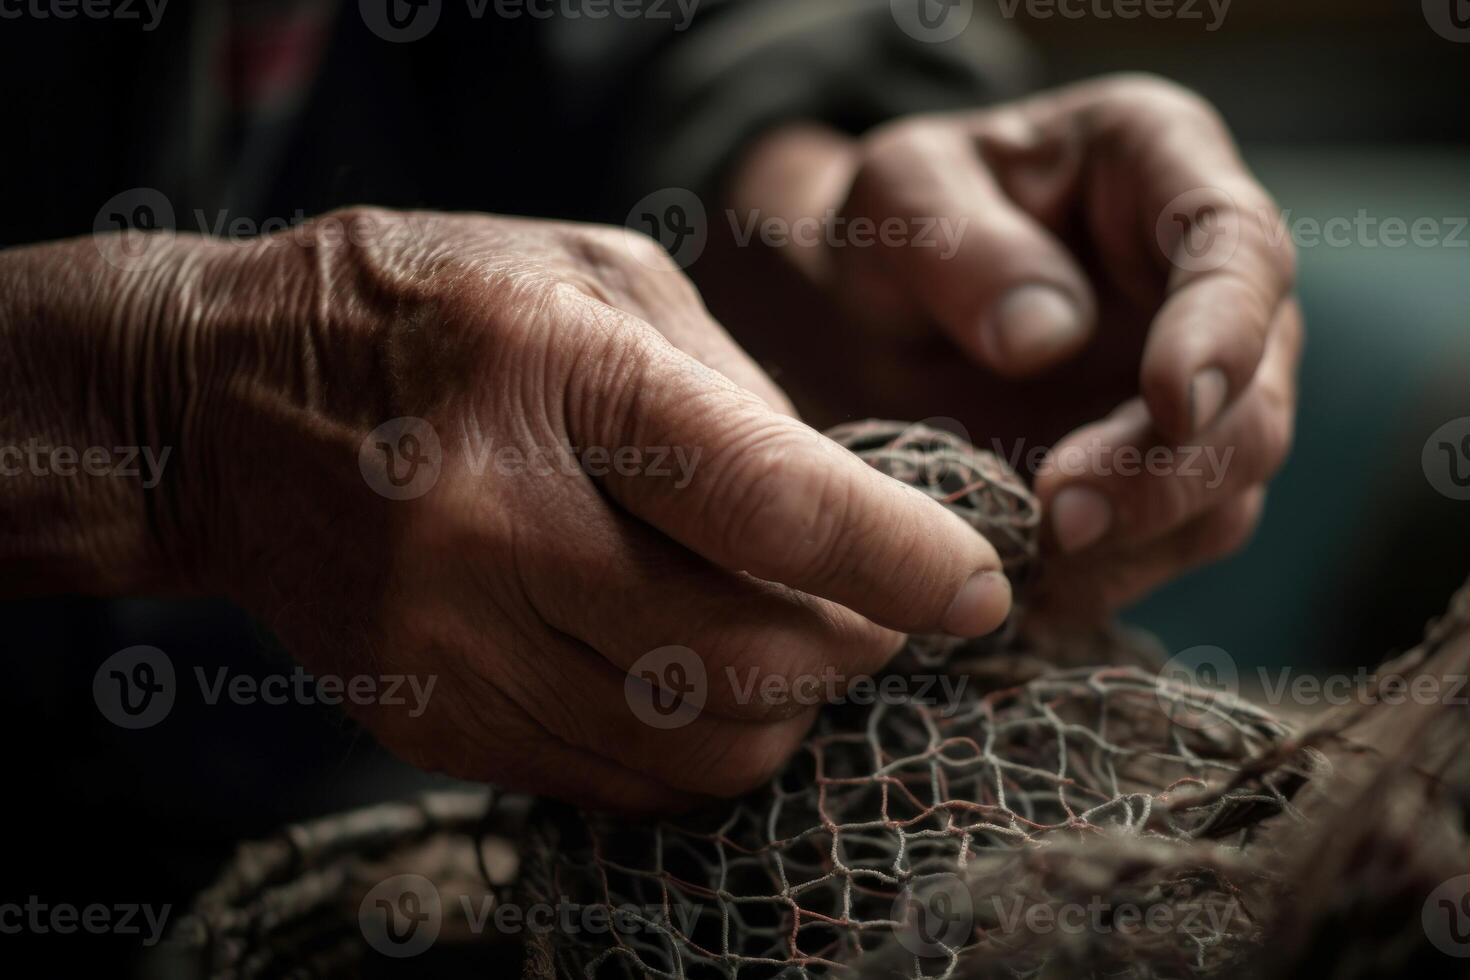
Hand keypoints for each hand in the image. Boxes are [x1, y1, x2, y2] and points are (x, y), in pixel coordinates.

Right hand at [1, 209, 1012, 810]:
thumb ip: (734, 394)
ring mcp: (451, 640)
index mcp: (555, 375)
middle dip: (855, 649)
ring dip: (784, 708)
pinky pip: (620, 784)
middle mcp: (494, 523)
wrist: (218, 404)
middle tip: (879, 612)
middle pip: (748, 655)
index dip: (903, 559)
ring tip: (786, 641)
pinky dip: (699, 749)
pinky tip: (697, 681)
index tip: (978, 590)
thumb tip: (852, 512)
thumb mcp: (596, 278)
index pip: (772, 501)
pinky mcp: (430, 717)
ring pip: (696, 745)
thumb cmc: (433, 310)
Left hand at [724, 74, 1301, 618]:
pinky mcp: (1155, 475)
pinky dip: (1108, 578)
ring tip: (1038, 569)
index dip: (1224, 331)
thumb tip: (1045, 337)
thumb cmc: (894, 222)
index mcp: (1162, 166)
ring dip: (1142, 540)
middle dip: (1170, 469)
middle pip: (1255, 394)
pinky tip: (1035, 598)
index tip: (1173, 401)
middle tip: (1063, 517)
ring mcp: (1193, 388)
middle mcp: (1206, 285)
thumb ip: (958, 245)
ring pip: (1226, 488)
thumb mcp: (895, 196)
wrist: (864, 302)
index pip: (1239, 247)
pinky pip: (1166, 545)